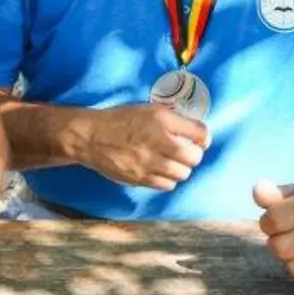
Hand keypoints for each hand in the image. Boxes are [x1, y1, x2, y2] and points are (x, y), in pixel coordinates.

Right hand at [74, 104, 207, 189]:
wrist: (90, 136)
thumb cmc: (118, 120)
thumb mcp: (147, 109)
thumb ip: (171, 118)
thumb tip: (193, 128)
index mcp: (162, 119)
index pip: (200, 133)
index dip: (203, 138)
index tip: (199, 140)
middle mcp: (159, 140)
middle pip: (194, 157)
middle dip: (193, 155)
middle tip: (186, 152)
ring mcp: (150, 162)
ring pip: (183, 173)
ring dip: (181, 168)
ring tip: (172, 163)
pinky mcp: (141, 178)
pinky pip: (167, 185)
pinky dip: (168, 179)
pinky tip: (160, 171)